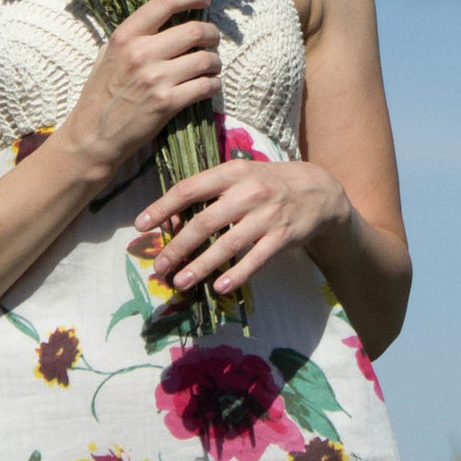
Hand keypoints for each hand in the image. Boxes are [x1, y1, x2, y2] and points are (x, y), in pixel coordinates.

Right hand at [62, 0, 224, 191]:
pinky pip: (206, 86)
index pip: (165, 2)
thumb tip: (164, 20)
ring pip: (206, 59)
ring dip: (215, 62)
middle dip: (212, 35)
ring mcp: (156, 79)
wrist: (93, 136)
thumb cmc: (100, 95)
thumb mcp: (108, 56)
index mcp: (126, 36)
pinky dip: (213, 84)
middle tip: (213, 41)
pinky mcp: (167, 103)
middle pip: (195, 30)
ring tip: (211, 67)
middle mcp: (141, 53)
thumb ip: (133, 37)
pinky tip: (208, 86)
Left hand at [133, 149, 350, 313]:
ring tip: (180, 281)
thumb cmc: (269, 183)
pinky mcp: (282, 237)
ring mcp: (267, 216)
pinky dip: (236, 274)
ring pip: (227, 245)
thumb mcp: (240, 175)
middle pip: (204, 222)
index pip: (189, 189)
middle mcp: (248, 193)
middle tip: (159, 266)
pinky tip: (218, 287)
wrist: (318, 191)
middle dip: (177, 246)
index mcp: (232, 173)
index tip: (141, 225)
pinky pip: (255, 260)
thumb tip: (173, 215)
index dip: (162, 207)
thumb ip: (211, 190)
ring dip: (200, 266)